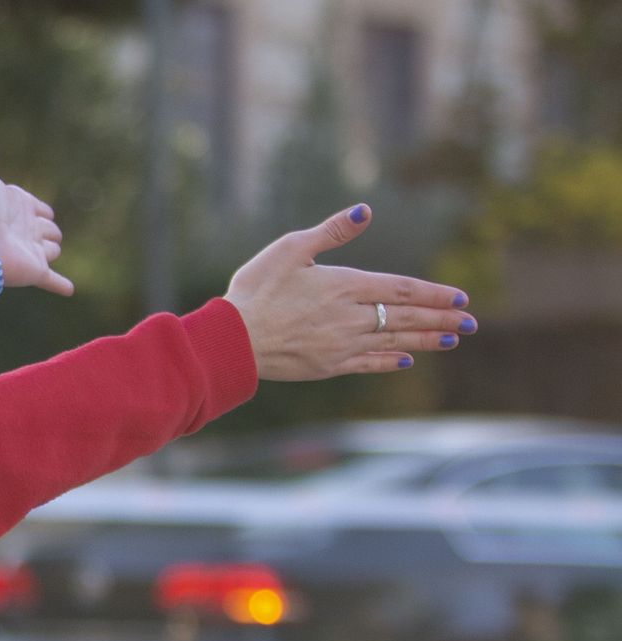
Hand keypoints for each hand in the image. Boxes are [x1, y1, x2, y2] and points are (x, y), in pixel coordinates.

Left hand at [0, 136, 72, 296]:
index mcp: (16, 206)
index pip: (38, 208)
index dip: (38, 208)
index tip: (36, 209)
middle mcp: (24, 229)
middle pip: (48, 229)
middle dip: (48, 229)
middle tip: (42, 231)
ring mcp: (30, 251)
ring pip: (52, 250)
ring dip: (51, 249)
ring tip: (46, 251)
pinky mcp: (34, 271)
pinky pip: (51, 280)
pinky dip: (60, 284)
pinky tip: (69, 290)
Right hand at [225, 205, 472, 380]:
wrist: (232, 339)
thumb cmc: (256, 290)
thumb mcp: (290, 249)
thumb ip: (332, 232)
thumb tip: (367, 211)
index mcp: (345, 285)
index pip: (402, 290)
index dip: (434, 294)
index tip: (460, 297)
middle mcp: (351, 317)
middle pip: (405, 317)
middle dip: (442, 319)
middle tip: (471, 322)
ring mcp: (341, 345)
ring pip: (394, 341)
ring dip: (426, 339)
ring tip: (453, 339)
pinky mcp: (328, 366)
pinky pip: (369, 363)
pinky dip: (391, 361)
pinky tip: (407, 358)